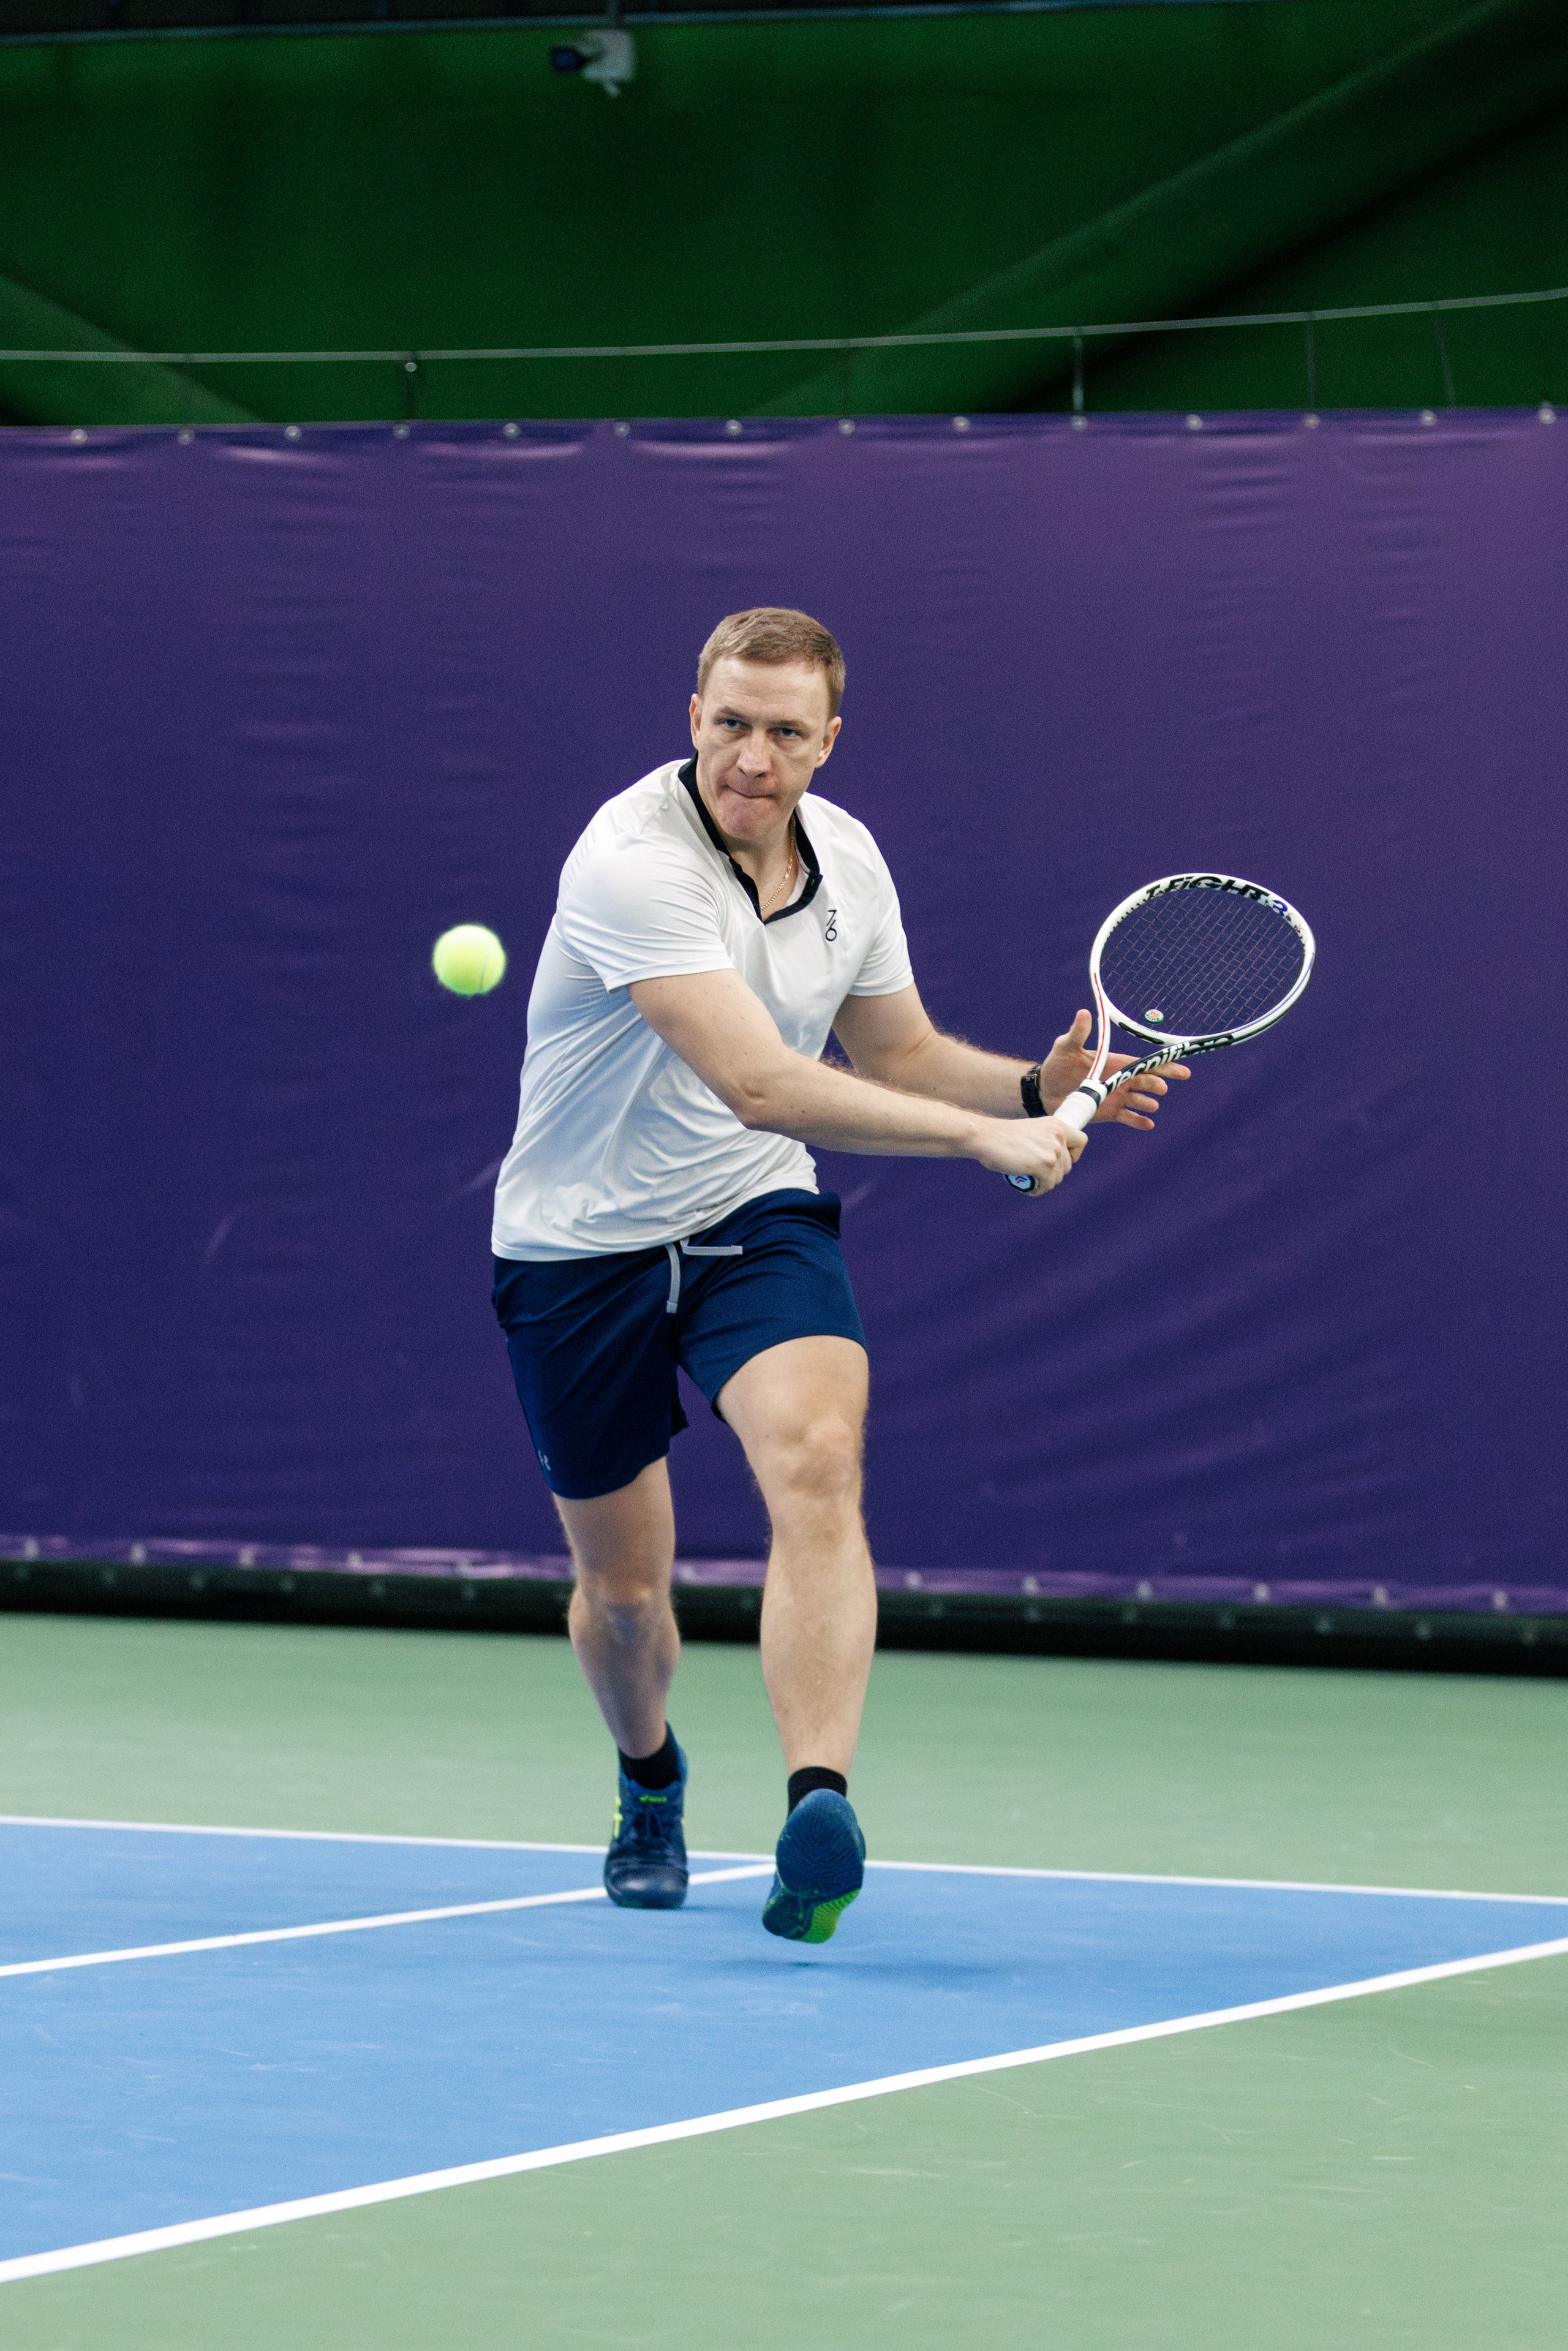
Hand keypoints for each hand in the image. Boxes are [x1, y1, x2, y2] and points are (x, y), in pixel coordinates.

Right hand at [975, 1113, 1083, 1194]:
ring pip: (1058, 1178)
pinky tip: (1026, 1186)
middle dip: (1052, 1174)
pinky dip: (1036, 1190)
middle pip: (1068, 1166)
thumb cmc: (1002, 1137)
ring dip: (1043, 1183)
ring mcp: (1053, 1150)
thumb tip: (1055, 1163)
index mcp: (1056, 1125)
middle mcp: (1058, 1135)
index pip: (1081, 1141)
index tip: (1059, 1160)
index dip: (1073, 1155)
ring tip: (1028, 1179)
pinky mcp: (1045, 1164)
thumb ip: (1046, 1141)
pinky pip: (1047, 1186)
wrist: (985, 1137)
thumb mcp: (1032, 1132)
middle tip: (1035, 1174)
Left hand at [1038, 1011, 1189, 1131]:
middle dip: (1156, 1083)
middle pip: (1146, 1081)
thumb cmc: (1057, 1064)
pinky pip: (1128, 1117)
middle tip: (1161, 1088)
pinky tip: (1149, 1123)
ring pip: (1139, 1100)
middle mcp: (1120, 1079)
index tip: (1181, 1068)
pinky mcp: (1109, 1112)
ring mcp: (1116, 1097)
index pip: (1143, 1062)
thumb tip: (1084, 1012)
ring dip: (1147, 1102)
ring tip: (1152, 1105)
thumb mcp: (1066, 1046)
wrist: (1046, 1090)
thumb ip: (1077, 1033)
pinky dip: (1139, 1120)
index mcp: (1115, 1062)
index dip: (1162, 1064)